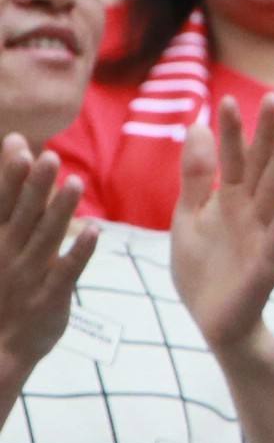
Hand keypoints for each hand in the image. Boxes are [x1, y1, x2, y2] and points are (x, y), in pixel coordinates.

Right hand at [0, 134, 96, 380]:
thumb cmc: (0, 294)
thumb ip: (9, 214)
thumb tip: (15, 176)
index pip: (1, 202)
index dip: (9, 174)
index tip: (18, 143)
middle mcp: (9, 255)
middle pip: (23, 215)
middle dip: (35, 185)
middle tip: (49, 155)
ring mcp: (29, 276)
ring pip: (46, 239)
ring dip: (61, 211)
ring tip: (76, 183)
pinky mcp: (50, 298)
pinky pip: (67, 272)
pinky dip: (80, 251)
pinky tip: (95, 230)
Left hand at [169, 95, 273, 354]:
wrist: (213, 320)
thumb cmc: (203, 270)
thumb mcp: (187, 218)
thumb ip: (194, 176)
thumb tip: (194, 126)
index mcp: (229, 201)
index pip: (232, 159)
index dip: (231, 132)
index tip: (226, 100)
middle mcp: (250, 211)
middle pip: (260, 167)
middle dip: (266, 134)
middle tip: (273, 99)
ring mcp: (261, 234)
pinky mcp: (267, 260)